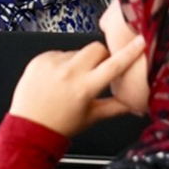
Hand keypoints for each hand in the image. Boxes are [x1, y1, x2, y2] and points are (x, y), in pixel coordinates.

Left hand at [7, 36, 146, 138]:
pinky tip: (56, 79)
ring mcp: (52, 64)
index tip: (140, 41)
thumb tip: (137, 102)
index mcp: (85, 87)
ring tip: (70, 81)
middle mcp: (69, 72)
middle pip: (96, 48)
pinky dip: (61, 63)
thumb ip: (117, 106)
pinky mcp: (39, 60)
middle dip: (101, 56)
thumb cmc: (60, 125)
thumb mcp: (92, 117)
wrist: (28, 127)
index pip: (114, 65)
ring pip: (77, 51)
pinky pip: (58, 53)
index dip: (130, 52)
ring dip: (79, 62)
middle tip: (97, 70)